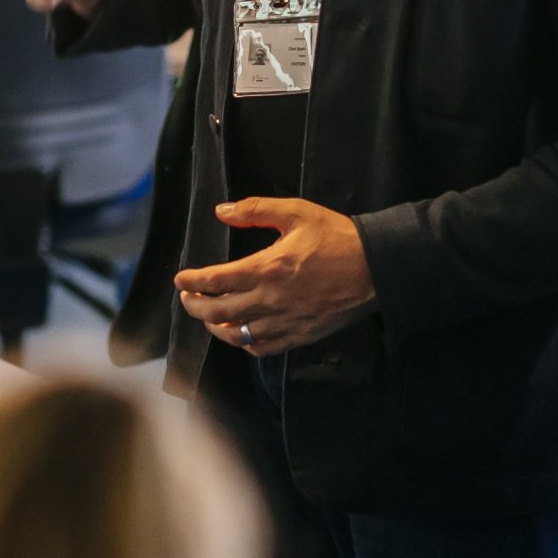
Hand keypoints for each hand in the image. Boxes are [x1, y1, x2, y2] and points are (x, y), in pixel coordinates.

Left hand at [174, 197, 376, 356]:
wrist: (376, 268)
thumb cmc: (337, 237)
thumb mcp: (296, 212)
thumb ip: (256, 209)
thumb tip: (222, 211)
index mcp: (267, 268)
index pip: (216, 280)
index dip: (193, 282)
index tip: (181, 280)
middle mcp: (271, 300)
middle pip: (219, 312)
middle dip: (195, 307)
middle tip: (186, 300)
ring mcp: (286, 321)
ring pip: (237, 335)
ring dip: (216, 328)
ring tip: (208, 319)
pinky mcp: (301, 335)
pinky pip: (263, 348)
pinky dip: (245, 345)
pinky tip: (240, 335)